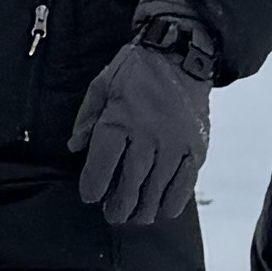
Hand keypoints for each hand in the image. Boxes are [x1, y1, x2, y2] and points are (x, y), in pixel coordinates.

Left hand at [71, 2, 217, 226]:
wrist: (180, 54)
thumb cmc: (135, 70)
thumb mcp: (101, 86)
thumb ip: (86, 118)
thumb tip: (74, 147)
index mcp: (119, 120)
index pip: (102, 165)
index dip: (93, 187)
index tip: (90, 197)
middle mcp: (148, 135)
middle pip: (129, 183)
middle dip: (118, 206)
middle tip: (113, 215)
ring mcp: (175, 143)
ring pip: (157, 189)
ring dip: (144, 208)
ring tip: (135, 216)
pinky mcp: (196, 147)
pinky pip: (185, 183)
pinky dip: (173, 201)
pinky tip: (163, 211)